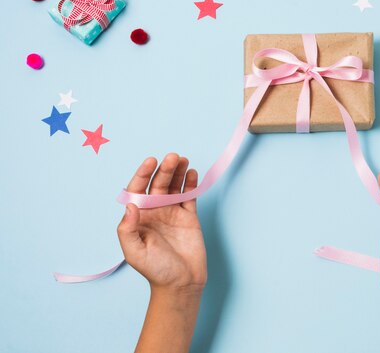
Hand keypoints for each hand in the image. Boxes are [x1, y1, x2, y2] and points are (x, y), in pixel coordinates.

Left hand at [117, 153, 206, 292]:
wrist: (181, 283)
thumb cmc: (155, 270)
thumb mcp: (134, 252)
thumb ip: (127, 229)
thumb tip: (131, 204)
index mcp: (139, 216)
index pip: (139, 189)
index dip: (143, 174)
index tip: (151, 161)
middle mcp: (155, 210)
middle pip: (158, 183)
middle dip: (165, 169)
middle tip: (173, 157)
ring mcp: (172, 212)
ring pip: (174, 186)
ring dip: (178, 172)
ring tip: (184, 159)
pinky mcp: (189, 216)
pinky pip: (189, 195)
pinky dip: (191, 183)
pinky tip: (192, 173)